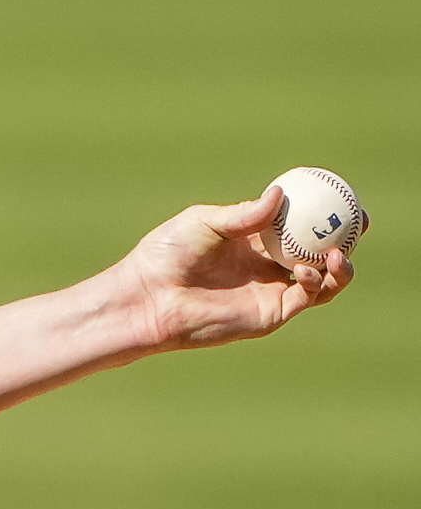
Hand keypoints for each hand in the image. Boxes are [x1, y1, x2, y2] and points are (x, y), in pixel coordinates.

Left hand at [112, 186, 352, 349]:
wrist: (149, 298)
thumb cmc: (166, 256)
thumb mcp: (205, 223)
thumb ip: (244, 214)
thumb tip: (279, 195)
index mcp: (254, 238)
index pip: (300, 223)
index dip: (326, 212)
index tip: (346, 198)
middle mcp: (268, 264)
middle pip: (320, 250)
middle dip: (346, 238)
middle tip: (359, 224)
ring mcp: (272, 289)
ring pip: (323, 278)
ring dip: (339, 265)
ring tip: (335, 254)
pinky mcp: (271, 314)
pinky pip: (307, 298)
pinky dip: (317, 283)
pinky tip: (306, 269)